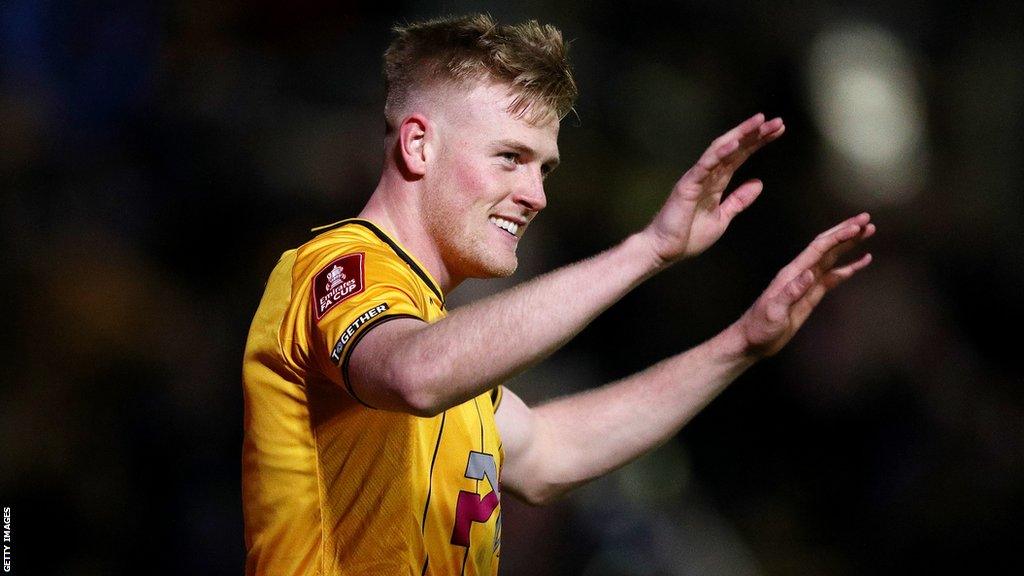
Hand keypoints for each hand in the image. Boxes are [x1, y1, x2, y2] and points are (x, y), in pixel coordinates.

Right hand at [642, 113, 784, 265]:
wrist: (665, 250)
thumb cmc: (688, 236)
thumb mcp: (723, 217)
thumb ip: (739, 200)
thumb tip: (758, 183)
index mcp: (716, 182)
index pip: (740, 156)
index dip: (758, 143)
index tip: (778, 131)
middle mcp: (707, 175)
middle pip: (734, 148)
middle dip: (755, 134)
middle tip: (777, 122)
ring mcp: (697, 178)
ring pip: (721, 149)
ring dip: (740, 135)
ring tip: (759, 122)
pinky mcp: (687, 185)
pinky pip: (705, 165)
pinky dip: (720, 153)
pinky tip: (735, 142)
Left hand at [736, 213, 875, 357]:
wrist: (753, 341)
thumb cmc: (759, 327)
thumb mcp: (774, 311)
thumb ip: (791, 292)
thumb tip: (810, 273)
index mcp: (792, 273)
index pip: (818, 249)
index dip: (838, 236)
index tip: (856, 226)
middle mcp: (801, 273)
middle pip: (827, 247)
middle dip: (846, 232)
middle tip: (867, 219)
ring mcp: (807, 283)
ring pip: (832, 258)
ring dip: (849, 245)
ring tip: (868, 232)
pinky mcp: (812, 294)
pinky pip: (834, 277)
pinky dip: (849, 268)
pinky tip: (862, 262)